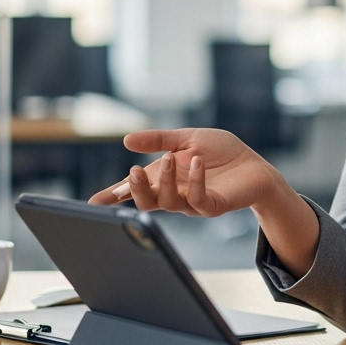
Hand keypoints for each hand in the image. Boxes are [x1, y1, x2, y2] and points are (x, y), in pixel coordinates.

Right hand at [87, 128, 279, 215]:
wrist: (254, 165)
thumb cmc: (221, 153)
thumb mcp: (187, 138)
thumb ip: (159, 139)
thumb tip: (127, 139)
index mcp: (165, 178)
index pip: (134, 189)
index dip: (113, 196)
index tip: (91, 203)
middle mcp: (174, 193)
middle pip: (146, 202)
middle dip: (135, 190)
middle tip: (134, 172)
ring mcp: (192, 203)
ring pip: (168, 202)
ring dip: (165, 180)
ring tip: (170, 158)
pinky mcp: (213, 206)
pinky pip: (197, 199)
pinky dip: (194, 181)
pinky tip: (197, 162)